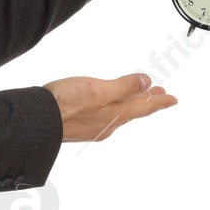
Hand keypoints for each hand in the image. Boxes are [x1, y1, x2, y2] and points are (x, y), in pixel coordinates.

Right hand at [44, 72, 177, 142]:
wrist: (35, 122)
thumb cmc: (64, 105)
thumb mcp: (99, 90)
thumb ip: (124, 87)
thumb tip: (146, 83)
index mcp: (116, 114)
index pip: (145, 107)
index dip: (160, 101)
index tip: (173, 99)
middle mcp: (107, 123)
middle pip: (134, 110)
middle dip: (149, 101)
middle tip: (161, 95)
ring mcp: (93, 126)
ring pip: (120, 112)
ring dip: (133, 103)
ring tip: (140, 97)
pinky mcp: (80, 125)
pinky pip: (106, 115)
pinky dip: (116, 106)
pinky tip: (109, 106)